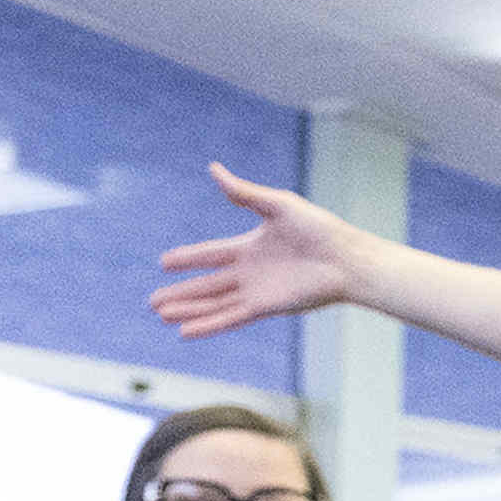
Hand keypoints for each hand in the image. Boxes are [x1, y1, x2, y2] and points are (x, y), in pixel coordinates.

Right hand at [145, 164, 377, 338]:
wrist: (347, 259)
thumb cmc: (320, 229)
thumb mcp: (277, 205)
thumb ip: (243, 193)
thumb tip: (213, 168)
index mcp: (250, 247)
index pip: (211, 255)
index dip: (188, 258)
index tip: (163, 262)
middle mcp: (250, 272)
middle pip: (207, 284)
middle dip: (181, 293)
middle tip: (154, 301)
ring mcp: (257, 292)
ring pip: (214, 303)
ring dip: (189, 310)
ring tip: (162, 315)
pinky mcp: (266, 307)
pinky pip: (230, 317)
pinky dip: (209, 324)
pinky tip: (186, 332)